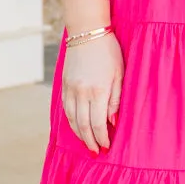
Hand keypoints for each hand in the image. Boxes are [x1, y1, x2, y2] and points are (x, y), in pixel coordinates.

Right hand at [61, 33, 122, 152]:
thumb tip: (112, 122)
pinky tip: (77, 126)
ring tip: (87, 143)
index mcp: (98, 91)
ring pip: (72, 119)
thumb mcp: (120, 74)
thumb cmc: (109, 51)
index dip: (102, 138)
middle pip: (83, 125)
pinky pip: (66, 109)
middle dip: (90, 141)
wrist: (87, 31)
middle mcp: (81, 93)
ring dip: (79, 134)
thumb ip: (116, 100)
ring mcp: (70, 89)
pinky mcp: (64, 85)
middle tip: (96, 152)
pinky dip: (71, 121)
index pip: (98, 123)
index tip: (106, 147)